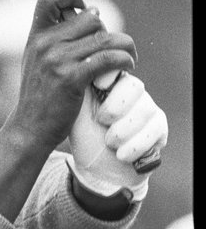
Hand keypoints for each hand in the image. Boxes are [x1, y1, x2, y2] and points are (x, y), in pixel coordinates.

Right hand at [5, 0, 136, 151]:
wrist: (29, 128)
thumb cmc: (39, 96)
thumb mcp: (37, 61)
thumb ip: (56, 39)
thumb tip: (92, 13)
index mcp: (35, 36)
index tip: (83, 7)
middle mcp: (45, 44)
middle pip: (90, 18)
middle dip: (107, 31)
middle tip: (113, 47)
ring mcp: (57, 60)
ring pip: (106, 38)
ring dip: (125, 46)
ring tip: (128, 57)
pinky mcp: (72, 78)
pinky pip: (109, 57)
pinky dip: (125, 60)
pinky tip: (126, 66)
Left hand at [68, 72, 167, 199]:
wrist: (93, 166)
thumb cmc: (81, 133)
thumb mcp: (72, 108)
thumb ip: (75, 84)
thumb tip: (71, 62)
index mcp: (110, 83)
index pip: (116, 66)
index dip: (110, 74)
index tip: (98, 84)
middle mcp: (131, 92)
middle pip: (134, 86)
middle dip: (116, 106)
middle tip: (101, 121)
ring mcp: (147, 108)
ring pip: (145, 109)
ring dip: (123, 130)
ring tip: (108, 142)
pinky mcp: (159, 128)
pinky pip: (155, 130)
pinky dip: (136, 145)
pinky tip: (121, 154)